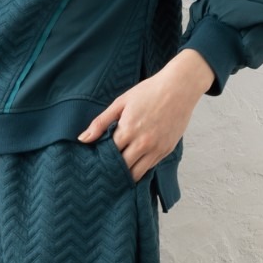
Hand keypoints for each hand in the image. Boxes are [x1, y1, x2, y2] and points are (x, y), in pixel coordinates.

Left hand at [77, 50, 216, 181]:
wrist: (179, 87)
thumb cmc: (149, 92)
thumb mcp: (121, 103)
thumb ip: (100, 123)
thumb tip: (82, 139)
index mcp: (128, 130)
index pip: (108, 155)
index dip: (100, 159)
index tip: (94, 161)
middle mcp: (142, 143)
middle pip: (121, 168)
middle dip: (111, 170)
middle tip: (103, 171)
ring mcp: (156, 149)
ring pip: (136, 173)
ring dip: (126, 174)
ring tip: (116, 173)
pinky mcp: (166, 150)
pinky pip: (149, 168)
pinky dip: (140, 169)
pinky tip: (133, 166)